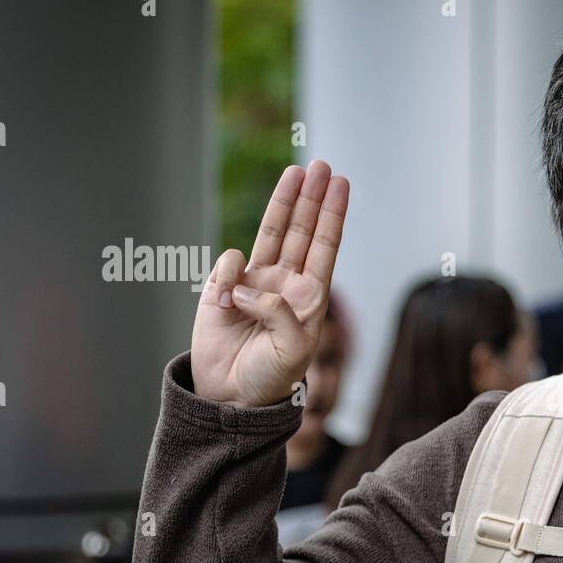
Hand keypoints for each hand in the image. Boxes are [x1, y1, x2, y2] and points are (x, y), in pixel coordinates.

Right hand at [190, 160, 349, 406]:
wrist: (230, 398)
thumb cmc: (270, 379)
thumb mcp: (292, 350)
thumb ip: (280, 313)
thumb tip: (249, 282)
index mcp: (310, 298)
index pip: (325, 247)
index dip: (332, 215)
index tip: (340, 184)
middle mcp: (285, 283)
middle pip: (302, 230)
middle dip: (311, 197)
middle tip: (320, 165)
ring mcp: (254, 283)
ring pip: (271, 233)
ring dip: (284, 202)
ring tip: (295, 172)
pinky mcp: (222, 289)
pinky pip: (228, 266)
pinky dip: (229, 275)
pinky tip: (229, 302)